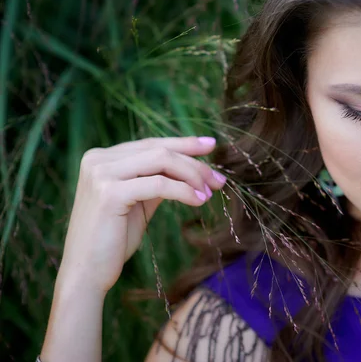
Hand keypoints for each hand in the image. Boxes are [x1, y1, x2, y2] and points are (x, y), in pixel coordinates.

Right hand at [57, 136, 226, 293]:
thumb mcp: (138, 202)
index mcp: (102, 158)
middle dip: (194, 163)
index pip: (152, 144)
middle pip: (159, 150)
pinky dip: (183, 191)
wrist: (86, 272)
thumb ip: (157, 180)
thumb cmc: (113, 239)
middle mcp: (98, 159)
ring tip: (210, 192)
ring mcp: (101, 173)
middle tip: (219, 179)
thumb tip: (193, 168)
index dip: (184, 143)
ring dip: (192, 175)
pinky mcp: (109, 193)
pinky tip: (198, 201)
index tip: (211, 145)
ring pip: (161, 160)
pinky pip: (158, 184)